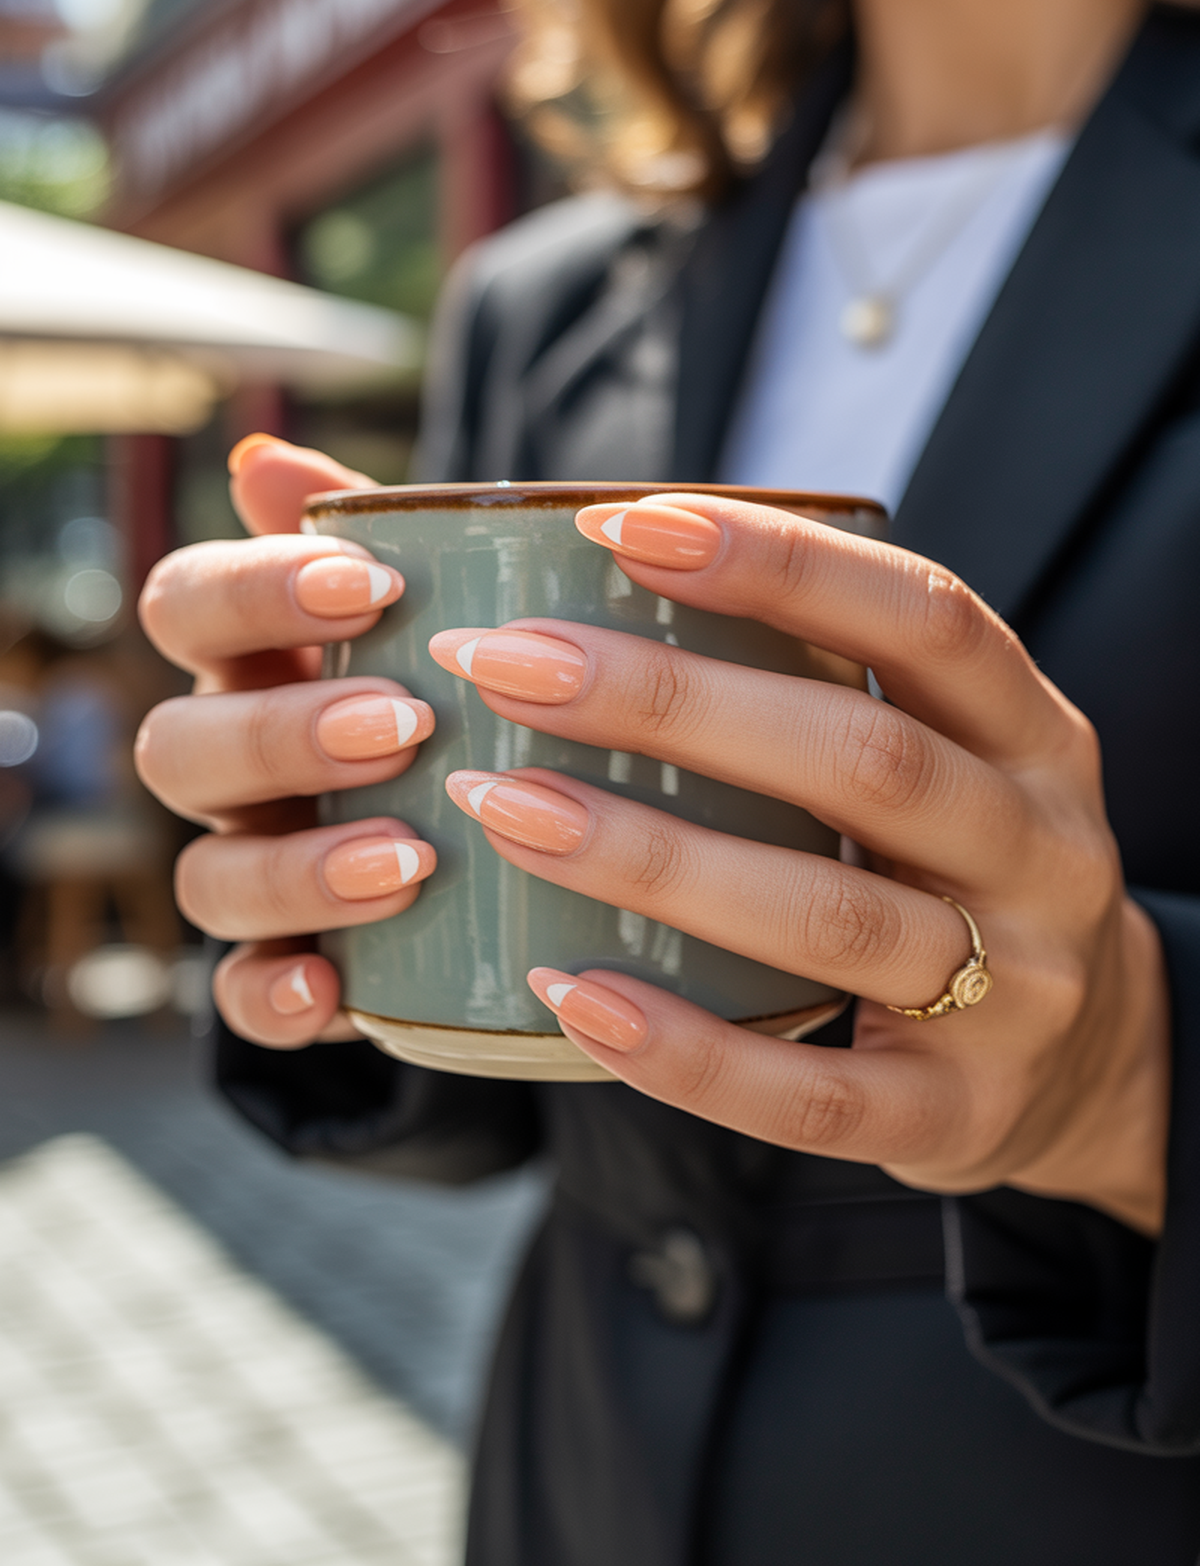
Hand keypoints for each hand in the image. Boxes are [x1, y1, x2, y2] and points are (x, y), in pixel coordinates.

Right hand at [135, 437, 438, 1048]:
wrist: (532, 820)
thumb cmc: (475, 679)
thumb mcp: (452, 602)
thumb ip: (380, 529)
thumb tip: (265, 455)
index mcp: (257, 658)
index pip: (186, 604)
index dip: (255, 590)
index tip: (374, 585)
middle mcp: (233, 764)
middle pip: (180, 748)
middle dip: (282, 734)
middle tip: (405, 725)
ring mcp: (252, 867)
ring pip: (206, 880)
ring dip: (295, 868)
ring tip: (410, 859)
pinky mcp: (288, 967)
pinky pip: (240, 996)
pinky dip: (275, 995)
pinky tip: (331, 987)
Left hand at [430, 494, 1168, 1233]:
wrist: (1088, 1063)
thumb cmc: (950, 872)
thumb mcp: (941, 758)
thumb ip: (819, 691)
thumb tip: (589, 599)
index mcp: (1031, 735)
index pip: (926, 619)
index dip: (781, 564)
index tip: (625, 524)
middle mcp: (1039, 852)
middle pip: (864, 760)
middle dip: (672, 702)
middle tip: (511, 665)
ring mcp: (1013, 993)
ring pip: (830, 918)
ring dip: (653, 857)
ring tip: (506, 806)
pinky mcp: (956, 1115)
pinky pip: (810, 1094)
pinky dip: (684, 1049)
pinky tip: (569, 991)